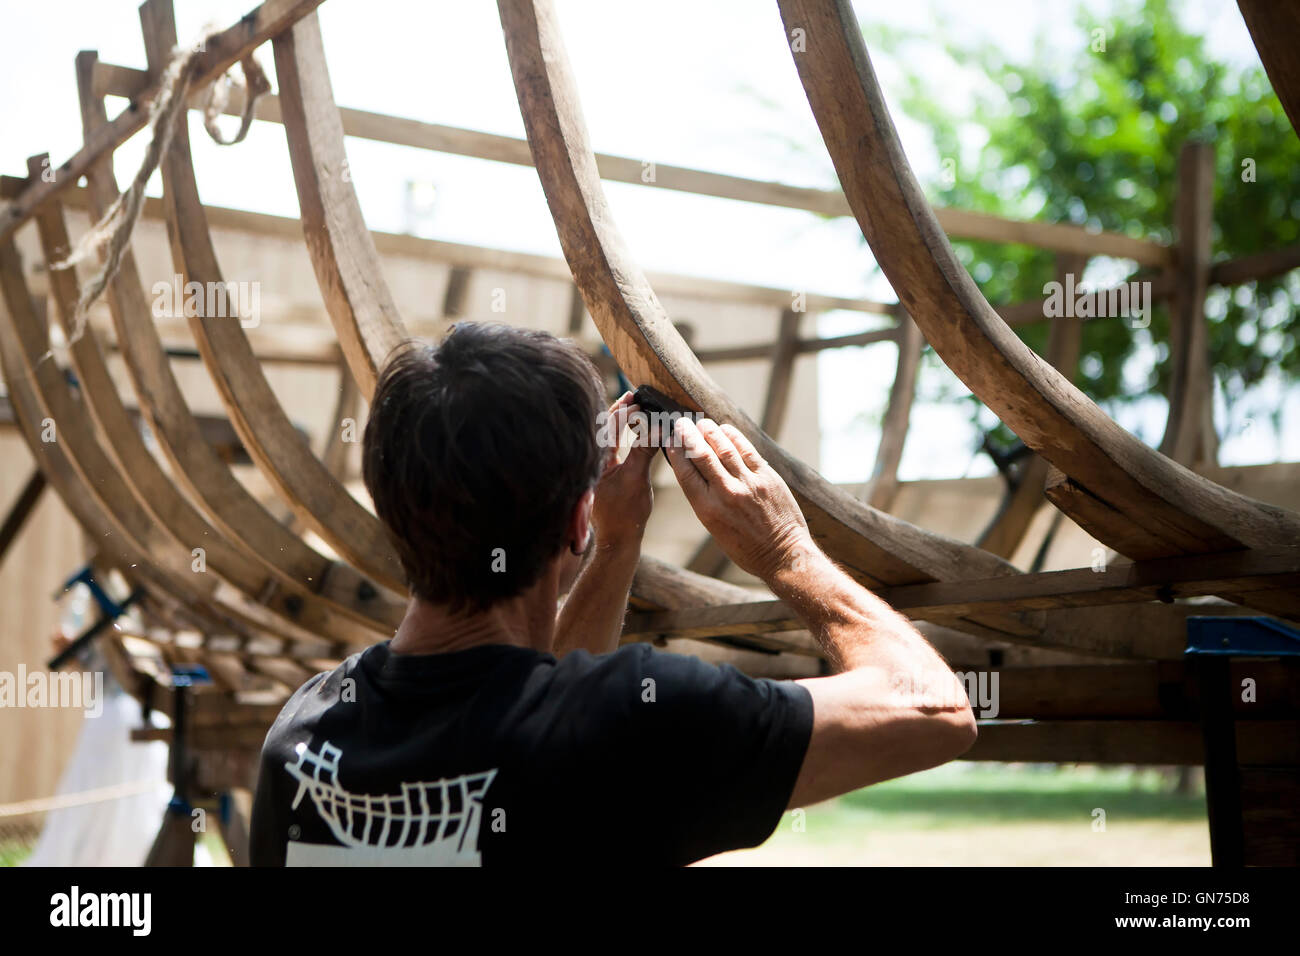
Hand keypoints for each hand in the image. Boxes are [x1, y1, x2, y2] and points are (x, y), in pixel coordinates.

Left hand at [591, 392, 655, 548]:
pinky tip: (634, 425)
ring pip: (608, 436)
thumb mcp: (637, 479)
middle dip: (619, 411)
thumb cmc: (626, 513)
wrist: (619, 538)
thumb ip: (644, 451)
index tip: (637, 400)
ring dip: (621, 420)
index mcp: (596, 462)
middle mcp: (594, 462)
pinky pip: (613, 445)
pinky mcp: (606, 472)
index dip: (623, 413)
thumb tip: (657, 427)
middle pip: (604, 429)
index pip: (608, 430)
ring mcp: (599, 467)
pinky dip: (623, 433)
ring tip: (634, 404)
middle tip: (633, 395)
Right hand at [663, 417, 812, 580]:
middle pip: (701, 455)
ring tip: (702, 422)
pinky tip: (725, 429)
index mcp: (707, 510)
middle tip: (681, 422)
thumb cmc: (746, 547)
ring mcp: (748, 484)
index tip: (670, 439)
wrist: (782, 554)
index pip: (685, 473)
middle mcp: (726, 494)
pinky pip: (747, 451)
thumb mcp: (715, 528)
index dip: (675, 452)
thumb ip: (705, 499)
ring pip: (724, 449)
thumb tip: (694, 471)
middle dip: (688, 435)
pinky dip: (734, 437)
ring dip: (710, 431)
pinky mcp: (767, 477)